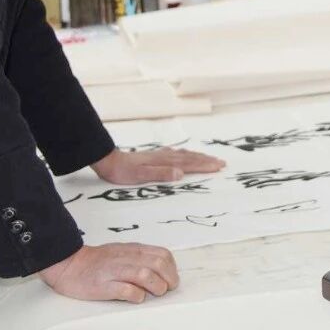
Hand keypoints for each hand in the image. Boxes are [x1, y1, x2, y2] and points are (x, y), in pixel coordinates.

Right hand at [39, 243, 178, 302]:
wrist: (69, 264)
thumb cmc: (97, 262)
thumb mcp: (123, 253)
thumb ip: (141, 259)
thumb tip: (162, 272)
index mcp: (133, 251)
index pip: (163, 254)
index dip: (171, 269)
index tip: (170, 280)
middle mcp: (127, 258)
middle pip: (158, 263)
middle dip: (168, 279)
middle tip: (164, 289)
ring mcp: (115, 271)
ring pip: (146, 274)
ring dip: (155, 287)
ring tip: (152, 294)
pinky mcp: (104, 285)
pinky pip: (126, 290)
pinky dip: (136, 295)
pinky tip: (136, 298)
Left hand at [93, 147, 225, 184]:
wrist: (109, 161)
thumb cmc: (123, 172)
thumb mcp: (141, 176)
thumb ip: (161, 174)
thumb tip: (180, 173)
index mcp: (164, 162)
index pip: (189, 164)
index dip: (205, 166)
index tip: (219, 167)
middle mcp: (164, 156)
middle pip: (190, 158)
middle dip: (206, 161)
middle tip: (221, 163)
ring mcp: (160, 155)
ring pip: (184, 155)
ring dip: (198, 157)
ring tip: (209, 158)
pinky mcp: (154, 156)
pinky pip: (176, 154)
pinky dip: (185, 154)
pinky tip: (184, 154)